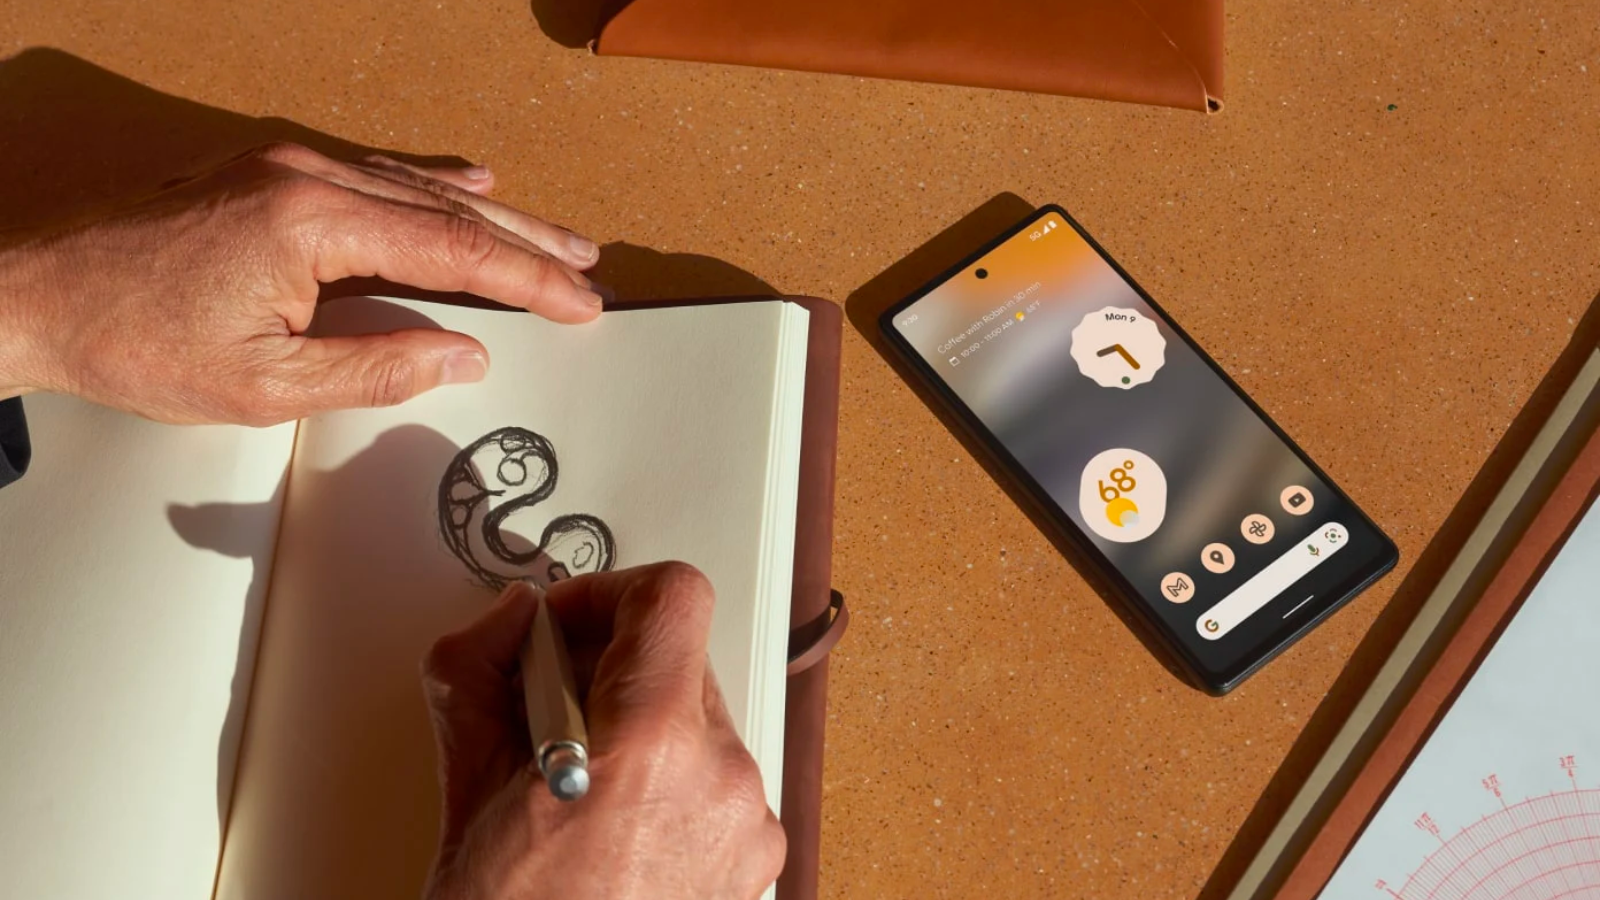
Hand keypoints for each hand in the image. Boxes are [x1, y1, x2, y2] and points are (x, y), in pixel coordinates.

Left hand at [0, 143, 604, 424]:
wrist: (35, 294)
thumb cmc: (132, 338)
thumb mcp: (264, 384)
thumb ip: (377, 367)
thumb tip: (463, 354)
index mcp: (311, 221)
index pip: (453, 250)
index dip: (528, 279)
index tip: (580, 301)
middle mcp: (305, 175)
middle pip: (448, 207)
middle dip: (527, 241)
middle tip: (587, 266)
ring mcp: (286, 166)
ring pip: (416, 186)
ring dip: (490, 214)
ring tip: (551, 237)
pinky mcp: (269, 173)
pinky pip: (374, 174)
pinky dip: (430, 185)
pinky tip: (467, 179)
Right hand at [420, 563, 785, 899]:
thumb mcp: (468, 796)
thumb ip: (479, 676)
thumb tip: (506, 623)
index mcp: (656, 746)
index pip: (673, 595)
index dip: (609, 592)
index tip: (565, 623)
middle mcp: (722, 780)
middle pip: (682, 658)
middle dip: (610, 666)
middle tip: (548, 705)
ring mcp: (747, 827)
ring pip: (698, 722)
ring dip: (637, 728)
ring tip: (574, 782)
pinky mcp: (754, 864)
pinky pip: (715, 782)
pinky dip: (666, 783)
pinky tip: (609, 824)